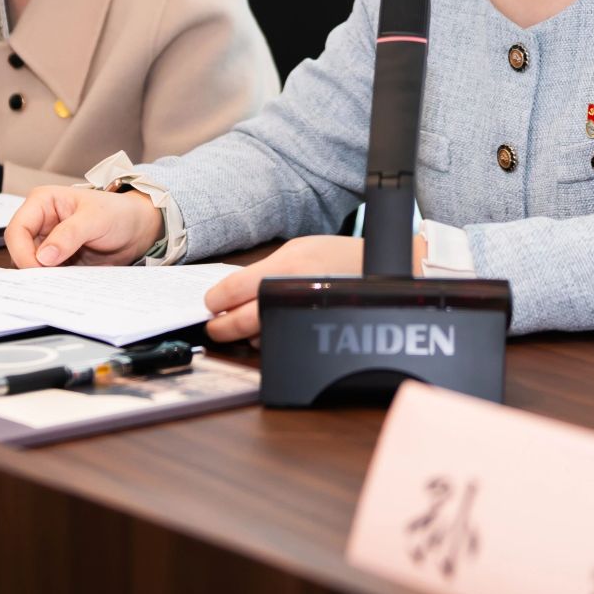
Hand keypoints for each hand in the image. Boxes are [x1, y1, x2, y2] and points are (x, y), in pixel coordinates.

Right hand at [5, 187, 163, 268]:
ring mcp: (49, 242)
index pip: (17, 229)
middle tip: (48, 282)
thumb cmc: (118, 212)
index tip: (37, 269)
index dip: (22, 251)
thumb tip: (44, 256)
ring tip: (60, 283)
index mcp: (43, 202)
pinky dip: (53, 282)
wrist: (138, 228)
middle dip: (31, 267)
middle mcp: (41, 222)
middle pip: (20, 250)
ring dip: (43, 276)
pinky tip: (66, 285)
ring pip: (31, 265)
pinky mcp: (58, 259)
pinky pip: (47, 274)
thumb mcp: (96, 219)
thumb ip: (69, 234)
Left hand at [202, 234, 423, 343]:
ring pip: (258, 339)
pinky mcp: (312, 335)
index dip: (215, 300)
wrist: (383, 272)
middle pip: (238, 322)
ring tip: (244, 327)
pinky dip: (271, 340)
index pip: (231, 291)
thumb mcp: (299, 249)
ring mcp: (302, 319)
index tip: (211, 304)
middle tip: (215, 326)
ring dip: (247, 335)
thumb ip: (265, 270)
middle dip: (221, 327)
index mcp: (284, 269)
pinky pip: (281, 344)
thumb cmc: (340, 256)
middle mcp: (291, 296)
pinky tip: (271, 331)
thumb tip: (233, 291)